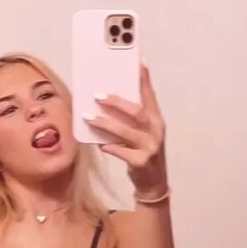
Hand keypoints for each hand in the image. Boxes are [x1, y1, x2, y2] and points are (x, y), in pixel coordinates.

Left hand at [84, 63, 166, 196]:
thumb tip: (109, 100)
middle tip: (97, 96)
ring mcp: (150, 147)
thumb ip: (132, 118)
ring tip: (89, 117)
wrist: (154, 183)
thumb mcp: (144, 132)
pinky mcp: (141, 163)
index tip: (138, 64)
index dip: (144, 80)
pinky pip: (121, 151)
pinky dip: (108, 146)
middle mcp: (156, 131)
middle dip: (116, 102)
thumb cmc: (144, 152)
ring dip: (105, 123)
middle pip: (136, 112)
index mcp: (157, 120)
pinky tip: (98, 143)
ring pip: (126, 131)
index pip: (150, 96)